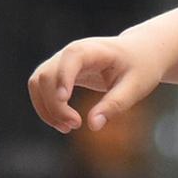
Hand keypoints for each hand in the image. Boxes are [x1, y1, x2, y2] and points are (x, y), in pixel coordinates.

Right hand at [27, 32, 163, 132]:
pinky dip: (46, 108)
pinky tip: (64, 123)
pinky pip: (40, 89)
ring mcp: (61, 62)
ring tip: (68, 128)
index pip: (70, 58)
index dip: (63, 78)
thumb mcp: (136, 86)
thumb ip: (115, 104)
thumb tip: (93, 125)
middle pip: (47, 76)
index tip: (64, 100)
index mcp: (92, 50)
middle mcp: (70, 52)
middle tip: (76, 125)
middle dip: (55, 104)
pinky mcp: (59, 73)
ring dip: (46, 108)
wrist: (139, 53)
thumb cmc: (140, 67)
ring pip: (37, 83)